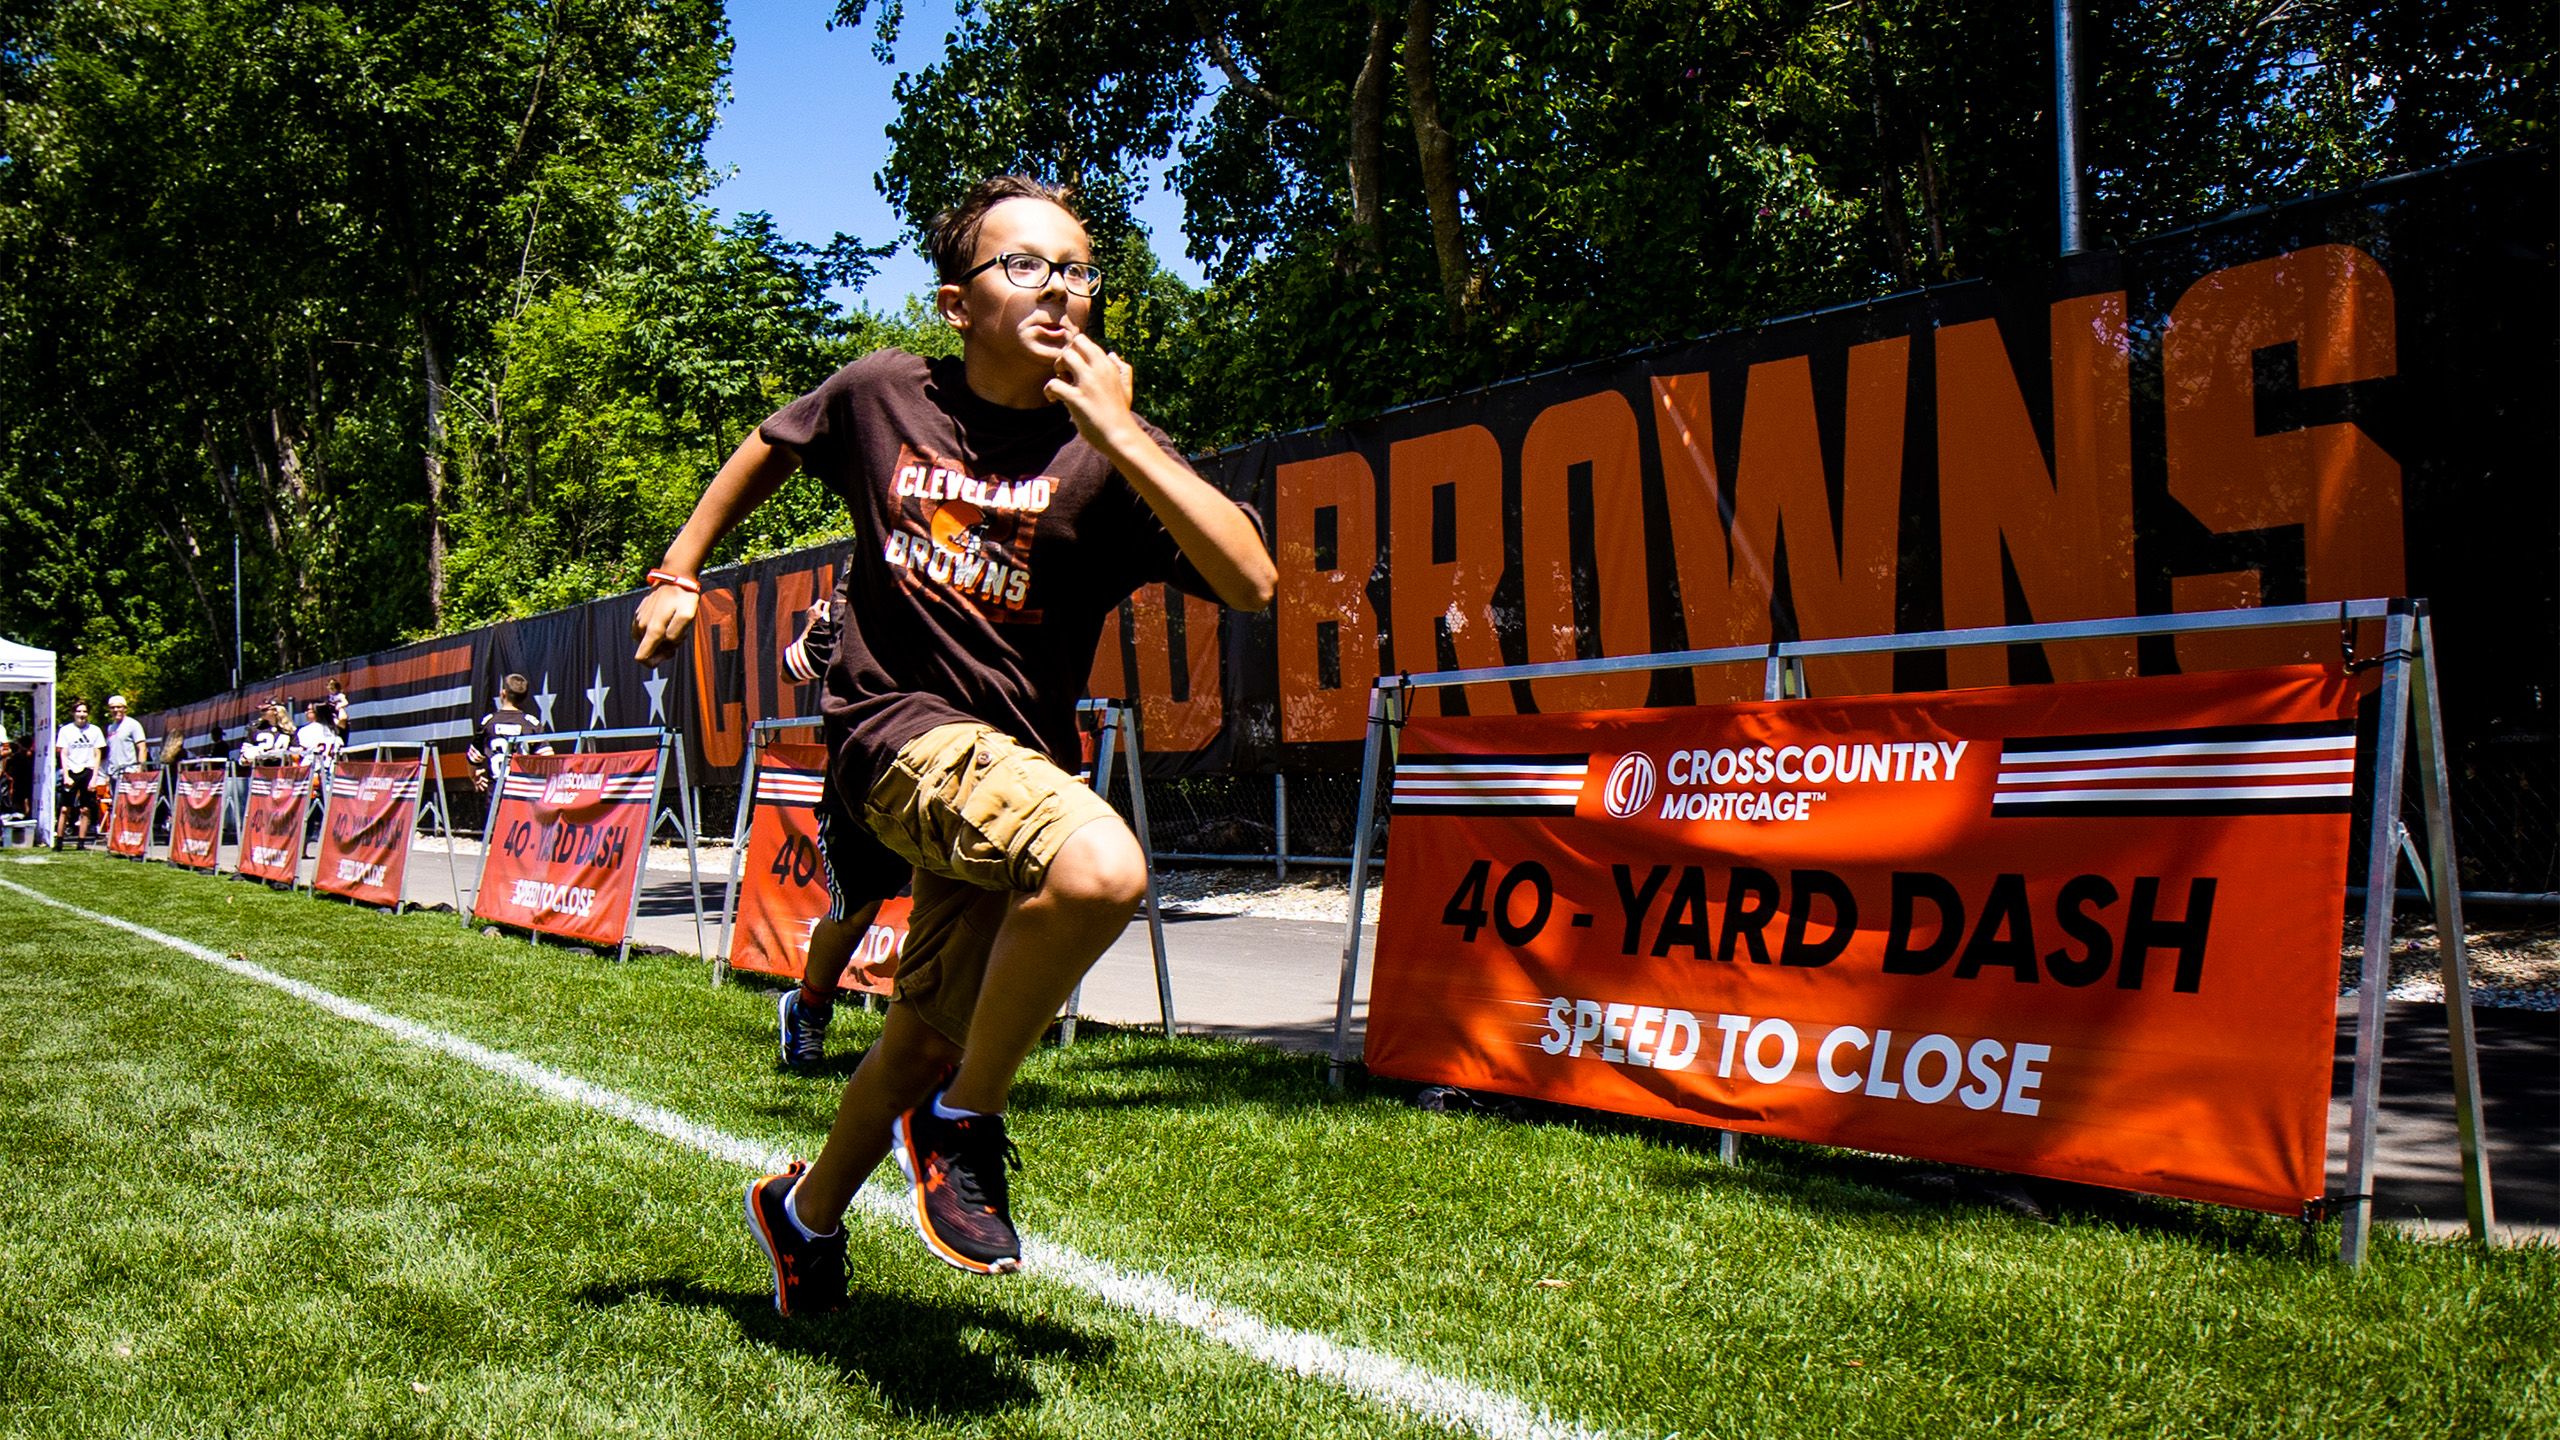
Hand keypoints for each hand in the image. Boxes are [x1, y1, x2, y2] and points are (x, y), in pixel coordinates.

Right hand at [633, 582, 698, 666]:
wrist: (675, 577)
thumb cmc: (683, 598)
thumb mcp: (687, 618)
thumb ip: (675, 636)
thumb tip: (665, 647)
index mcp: (652, 629)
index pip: (641, 657)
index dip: (654, 661)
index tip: (669, 653)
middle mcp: (641, 626)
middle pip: (648, 650)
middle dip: (663, 648)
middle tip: (678, 635)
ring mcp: (639, 619)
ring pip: (647, 640)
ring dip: (660, 639)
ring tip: (674, 625)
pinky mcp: (639, 613)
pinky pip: (645, 630)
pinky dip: (656, 629)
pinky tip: (667, 620)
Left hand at [1043, 333, 1139, 450]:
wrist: (1121, 436)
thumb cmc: (1121, 413)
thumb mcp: (1126, 388)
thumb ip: (1122, 369)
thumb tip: (1112, 354)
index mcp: (1108, 366)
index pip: (1085, 342)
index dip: (1075, 352)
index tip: (1074, 368)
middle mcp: (1099, 370)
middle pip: (1075, 343)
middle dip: (1065, 355)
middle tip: (1065, 373)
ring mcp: (1088, 383)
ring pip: (1064, 357)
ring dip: (1057, 369)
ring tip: (1061, 385)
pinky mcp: (1077, 399)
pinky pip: (1053, 384)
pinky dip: (1049, 391)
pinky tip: (1054, 400)